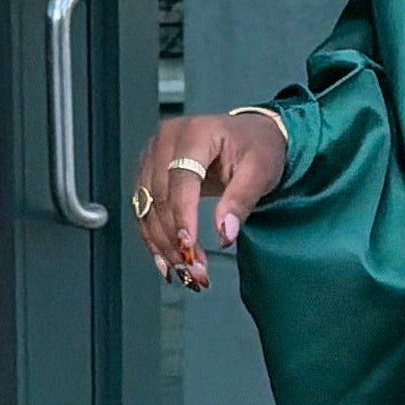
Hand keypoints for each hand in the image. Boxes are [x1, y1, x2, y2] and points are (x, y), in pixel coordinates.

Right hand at [130, 112, 286, 289]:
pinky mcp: (149, 172)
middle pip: (160, 197)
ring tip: (185, 272)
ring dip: (163, 244)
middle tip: (194, 270)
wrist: (251, 137)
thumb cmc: (258, 148)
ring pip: (147, 207)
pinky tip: (166, 261)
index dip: (182, 216)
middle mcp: (166, 140)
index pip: (181, 180)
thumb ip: (240, 201)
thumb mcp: (260, 172)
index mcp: (195, 132)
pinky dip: (154, 238)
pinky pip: (144, 209)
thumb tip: (224, 234)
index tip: (189, 247)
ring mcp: (153, 155)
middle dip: (174, 239)